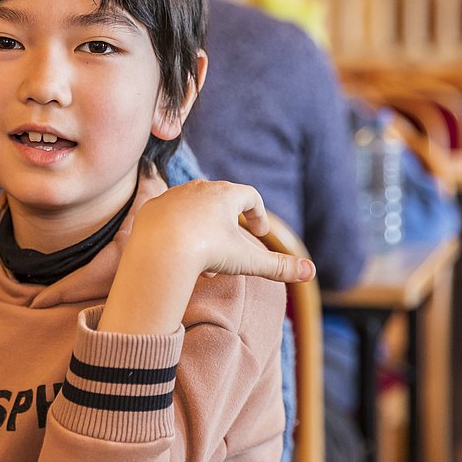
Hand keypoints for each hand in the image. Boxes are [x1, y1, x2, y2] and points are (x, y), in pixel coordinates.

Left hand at [138, 179, 314, 282]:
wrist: (158, 252)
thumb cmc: (206, 252)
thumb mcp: (246, 260)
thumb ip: (278, 266)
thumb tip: (310, 273)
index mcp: (224, 194)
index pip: (249, 196)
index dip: (258, 214)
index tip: (259, 233)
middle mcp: (197, 188)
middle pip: (220, 202)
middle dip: (228, 227)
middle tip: (230, 251)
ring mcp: (171, 196)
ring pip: (193, 210)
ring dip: (202, 231)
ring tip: (204, 260)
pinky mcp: (151, 208)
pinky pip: (168, 216)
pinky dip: (177, 232)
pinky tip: (178, 251)